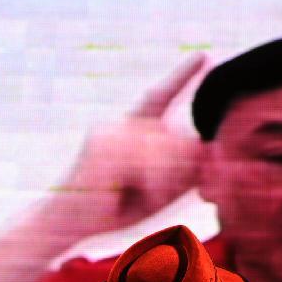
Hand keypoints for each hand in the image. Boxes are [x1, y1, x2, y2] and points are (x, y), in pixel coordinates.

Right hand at [60, 53, 208, 232]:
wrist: (69, 224)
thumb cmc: (116, 209)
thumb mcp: (161, 192)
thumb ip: (188, 172)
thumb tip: (213, 148)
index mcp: (135, 132)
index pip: (161, 98)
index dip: (182, 77)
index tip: (204, 56)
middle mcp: (122, 124)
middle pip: (175, 136)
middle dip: (178, 171)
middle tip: (154, 194)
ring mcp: (110, 131)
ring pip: (163, 147)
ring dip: (162, 179)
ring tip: (140, 194)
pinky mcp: (102, 144)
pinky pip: (147, 159)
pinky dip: (149, 180)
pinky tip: (124, 190)